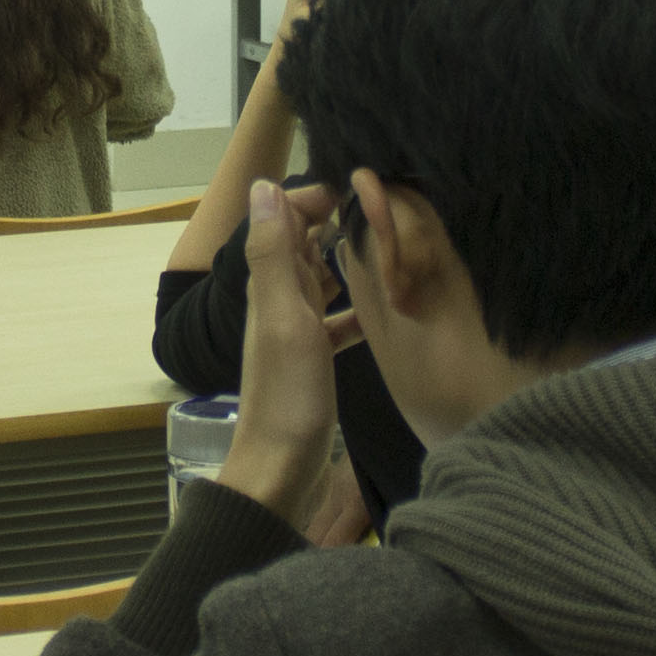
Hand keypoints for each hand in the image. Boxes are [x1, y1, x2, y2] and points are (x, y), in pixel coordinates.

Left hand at [214, 181, 354, 524]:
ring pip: (321, 280)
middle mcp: (278, 302)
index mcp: (269, 286)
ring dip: (349, 263)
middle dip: (338, 225)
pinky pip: (336, 322)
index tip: (362, 195)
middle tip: (388, 221)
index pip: (286, 217)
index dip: (317, 198)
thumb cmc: (288, 397)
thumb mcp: (285, 318)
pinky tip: (384, 312)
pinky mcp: (313, 361)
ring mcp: (295, 333)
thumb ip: (274, 255)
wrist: (281, 471)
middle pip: (305, 245)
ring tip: (392, 255)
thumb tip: (263, 185)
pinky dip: (356, 310)